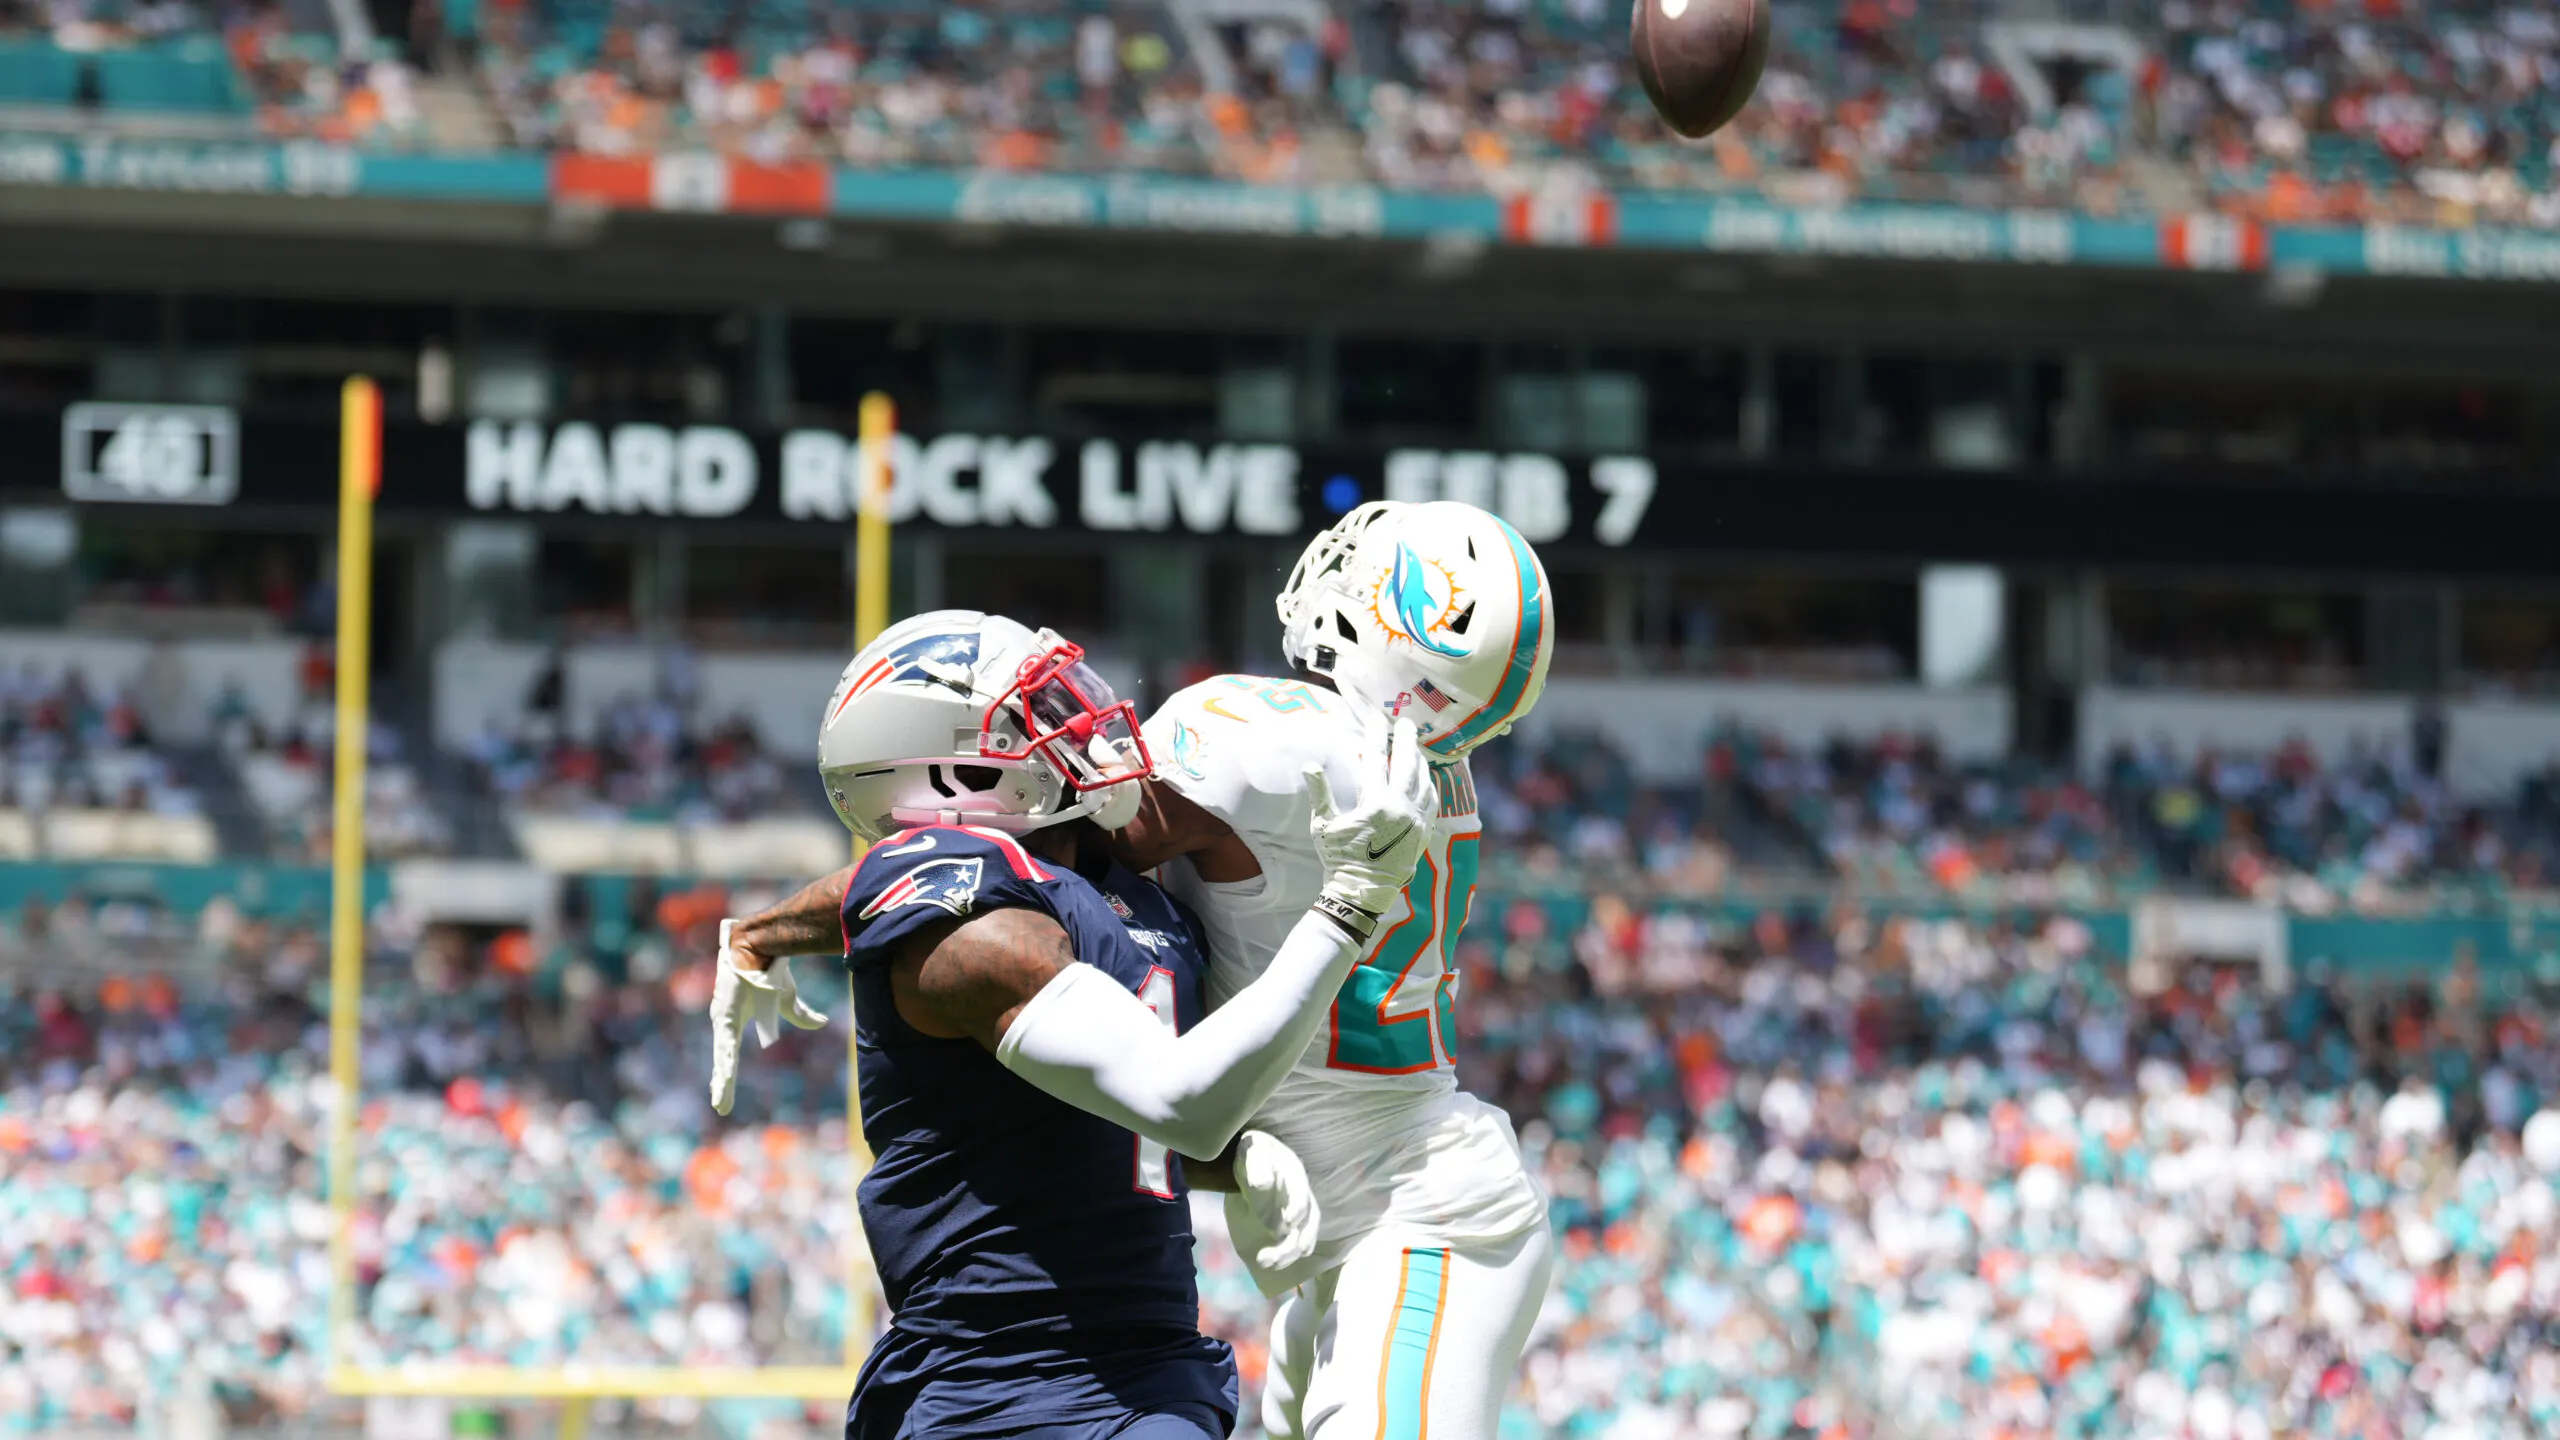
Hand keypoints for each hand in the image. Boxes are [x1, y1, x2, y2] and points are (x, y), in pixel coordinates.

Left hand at [708, 918, 828, 1115]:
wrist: (759, 947)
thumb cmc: (768, 969)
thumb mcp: (786, 999)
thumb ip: (801, 1014)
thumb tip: (821, 1023)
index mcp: (733, 1019)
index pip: (729, 1052)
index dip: (726, 1071)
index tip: (721, 1091)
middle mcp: (724, 1022)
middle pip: (724, 1060)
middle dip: (722, 1084)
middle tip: (721, 1107)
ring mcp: (723, 1020)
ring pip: (724, 1058)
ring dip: (723, 1082)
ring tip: (720, 1104)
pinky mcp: (726, 1018)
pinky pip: (726, 1048)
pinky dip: (726, 1066)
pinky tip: (722, 1083)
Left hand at [1223, 1129, 1321, 1276]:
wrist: (1254, 1158)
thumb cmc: (1254, 1151)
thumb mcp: (1252, 1150)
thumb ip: (1258, 1164)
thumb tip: (1263, 1184)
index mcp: (1294, 1173)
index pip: (1301, 1192)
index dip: (1297, 1207)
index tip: (1288, 1222)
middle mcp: (1300, 1194)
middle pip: (1305, 1222)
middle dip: (1291, 1243)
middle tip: (1268, 1258)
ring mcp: (1296, 1210)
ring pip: (1301, 1236)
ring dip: (1288, 1253)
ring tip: (1265, 1264)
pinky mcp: (1288, 1222)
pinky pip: (1294, 1240)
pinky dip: (1289, 1253)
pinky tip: (1275, 1264)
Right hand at [1308, 714, 1434, 917]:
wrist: (1362, 891)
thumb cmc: (1338, 858)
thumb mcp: (1324, 825)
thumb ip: (1320, 793)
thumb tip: (1310, 765)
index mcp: (1375, 803)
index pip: (1376, 759)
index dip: (1375, 735)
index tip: (1376, 718)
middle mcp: (1400, 807)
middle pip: (1407, 764)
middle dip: (1406, 740)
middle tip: (1406, 722)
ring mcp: (1415, 821)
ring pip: (1424, 781)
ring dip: (1420, 761)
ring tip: (1416, 747)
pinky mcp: (1423, 833)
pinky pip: (1432, 802)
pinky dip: (1429, 785)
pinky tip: (1427, 779)